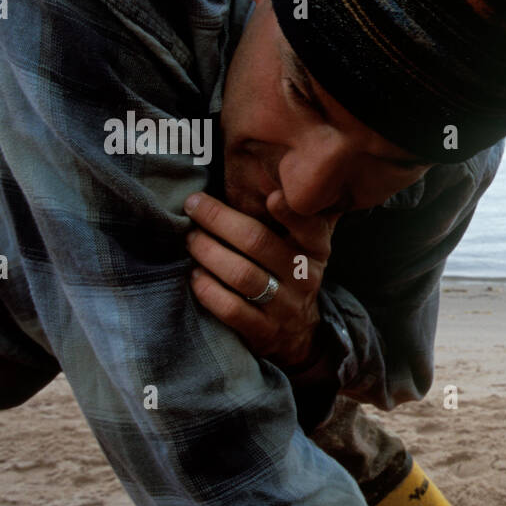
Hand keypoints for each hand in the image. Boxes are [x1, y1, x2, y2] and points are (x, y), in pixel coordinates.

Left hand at [184, 190, 335, 369]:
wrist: (298, 336)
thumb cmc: (290, 277)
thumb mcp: (304, 248)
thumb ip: (295, 215)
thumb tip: (271, 168)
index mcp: (316, 250)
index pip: (309, 227)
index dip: (290, 213)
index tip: (270, 197)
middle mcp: (305, 276)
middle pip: (259, 243)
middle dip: (220, 220)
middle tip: (193, 205)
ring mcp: (285, 307)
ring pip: (243, 275)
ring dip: (209, 253)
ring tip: (189, 239)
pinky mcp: (264, 332)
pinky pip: (232, 310)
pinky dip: (208, 291)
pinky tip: (194, 276)